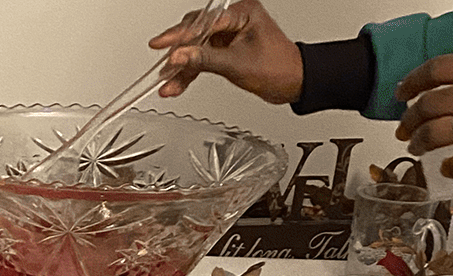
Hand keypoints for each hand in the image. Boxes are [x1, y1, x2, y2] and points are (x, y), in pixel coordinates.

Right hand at [150, 1, 302, 103]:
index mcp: (243, 13)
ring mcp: (229, 35)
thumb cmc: (277, 67)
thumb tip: (178, 56)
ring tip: (168, 82)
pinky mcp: (225, 50)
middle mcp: (235, 20)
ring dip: (182, 68)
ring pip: (196, 49)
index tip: (160, 43)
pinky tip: (178, 84)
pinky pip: (202, 59)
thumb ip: (204, 59)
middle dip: (179, 53)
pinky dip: (190, 72)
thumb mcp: (236, 64)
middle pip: (196, 33)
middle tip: (164, 66)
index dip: (179, 35)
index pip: (204, 22)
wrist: (292, 83)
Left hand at [395, 55, 452, 179]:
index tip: (401, 91)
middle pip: (430, 103)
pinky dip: (451, 166)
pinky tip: (447, 168)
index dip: (413, 81)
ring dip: (420, 142)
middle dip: (410, 119)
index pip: (438, 69)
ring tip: (417, 147)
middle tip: (404, 128)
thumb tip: (441, 81)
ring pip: (436, 131)